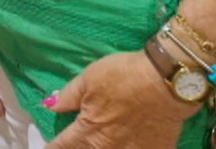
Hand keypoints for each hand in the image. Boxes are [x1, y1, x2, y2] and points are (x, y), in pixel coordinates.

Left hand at [43, 50, 201, 148]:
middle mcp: (106, 146)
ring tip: (96, 148)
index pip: (63, 144)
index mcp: (88, 129)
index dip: (52, 148)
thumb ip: (69, 95)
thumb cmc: (124, 75)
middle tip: (71, 148)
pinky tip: (128, 147)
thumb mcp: (89, 78)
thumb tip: (48, 105)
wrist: (167, 82)